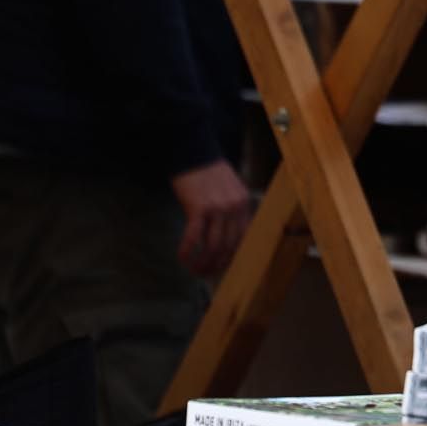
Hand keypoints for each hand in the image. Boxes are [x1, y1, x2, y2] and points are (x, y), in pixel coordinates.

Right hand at [171, 159, 252, 276]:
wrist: (194, 152)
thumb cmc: (209, 171)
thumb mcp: (230, 188)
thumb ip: (233, 208)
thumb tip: (228, 234)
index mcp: (244, 203)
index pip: (243, 237)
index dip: (232, 255)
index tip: (223, 266)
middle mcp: (234, 207)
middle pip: (229, 245)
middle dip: (218, 264)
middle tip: (207, 274)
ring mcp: (217, 208)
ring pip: (213, 245)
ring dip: (203, 262)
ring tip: (195, 270)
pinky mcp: (198, 208)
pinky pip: (193, 237)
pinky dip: (187, 250)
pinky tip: (182, 258)